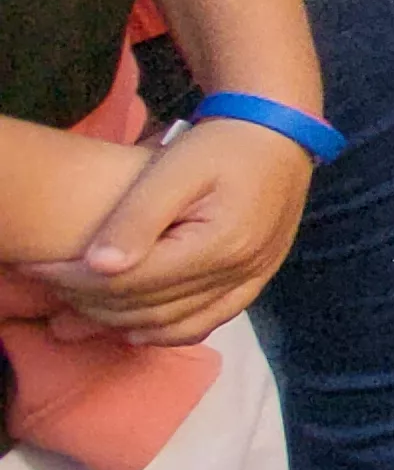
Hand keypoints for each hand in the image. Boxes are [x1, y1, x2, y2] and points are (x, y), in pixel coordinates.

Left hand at [20, 120, 307, 343]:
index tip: (37, 268)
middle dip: (90, 303)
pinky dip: (167, 333)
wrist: (280, 135)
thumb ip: (138, 217)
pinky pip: (207, 323)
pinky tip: (137, 330)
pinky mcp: (256, 281)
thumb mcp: (175, 169)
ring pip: (173, 323)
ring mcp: (251, 280)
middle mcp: (239, 271)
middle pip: (149, 306)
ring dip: (120, 323)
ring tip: (78, 311)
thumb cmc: (223, 145)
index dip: (76, 280)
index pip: (131, 280)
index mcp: (219, 244)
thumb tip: (98, 267)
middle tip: (49, 289)